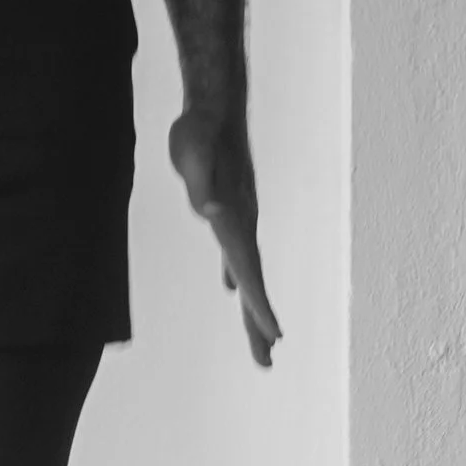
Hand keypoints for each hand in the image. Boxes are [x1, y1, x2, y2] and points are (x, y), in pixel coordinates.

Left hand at [169, 109, 281, 368]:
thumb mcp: (192, 154)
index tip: (273, 337)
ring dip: (252, 307)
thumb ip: (199, 184)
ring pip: (247, 272)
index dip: (259, 305)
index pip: (248, 271)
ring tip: (261, 338)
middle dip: (258, 323)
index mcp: (234, 219)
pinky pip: (236, 254)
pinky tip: (231, 288)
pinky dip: (237, 276)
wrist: (216, 104)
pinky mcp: (229, 209)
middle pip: (252, 282)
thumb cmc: (200, 130)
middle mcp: (242, 223)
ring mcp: (239, 218)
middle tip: (265, 361)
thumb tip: (209, 210)